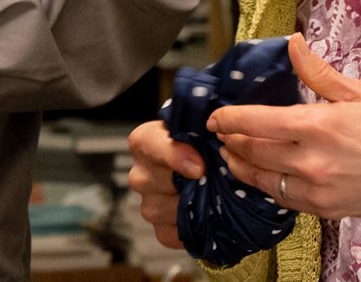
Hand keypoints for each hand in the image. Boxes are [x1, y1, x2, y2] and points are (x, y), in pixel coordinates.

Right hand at [127, 120, 203, 250]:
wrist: (213, 169)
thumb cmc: (204, 143)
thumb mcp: (204, 127)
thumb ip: (204, 127)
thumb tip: (220, 134)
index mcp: (146, 140)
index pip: (149, 143)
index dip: (173, 156)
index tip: (198, 167)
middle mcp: (141, 172)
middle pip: (153, 181)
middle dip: (187, 182)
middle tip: (212, 180)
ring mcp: (148, 202)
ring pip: (160, 209)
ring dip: (189, 204)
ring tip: (209, 195)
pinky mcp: (159, 228)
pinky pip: (170, 233)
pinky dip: (190, 227)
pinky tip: (203, 214)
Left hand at [209, 35, 360, 236]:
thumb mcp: (359, 92)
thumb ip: (317, 72)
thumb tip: (293, 44)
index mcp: (316, 125)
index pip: (255, 122)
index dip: (228, 118)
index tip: (214, 116)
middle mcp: (310, 161)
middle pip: (252, 152)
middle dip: (232, 142)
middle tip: (222, 133)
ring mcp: (315, 189)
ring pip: (262, 180)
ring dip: (242, 167)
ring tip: (233, 155)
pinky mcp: (324, 209)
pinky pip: (283, 198)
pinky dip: (268, 186)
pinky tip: (265, 176)